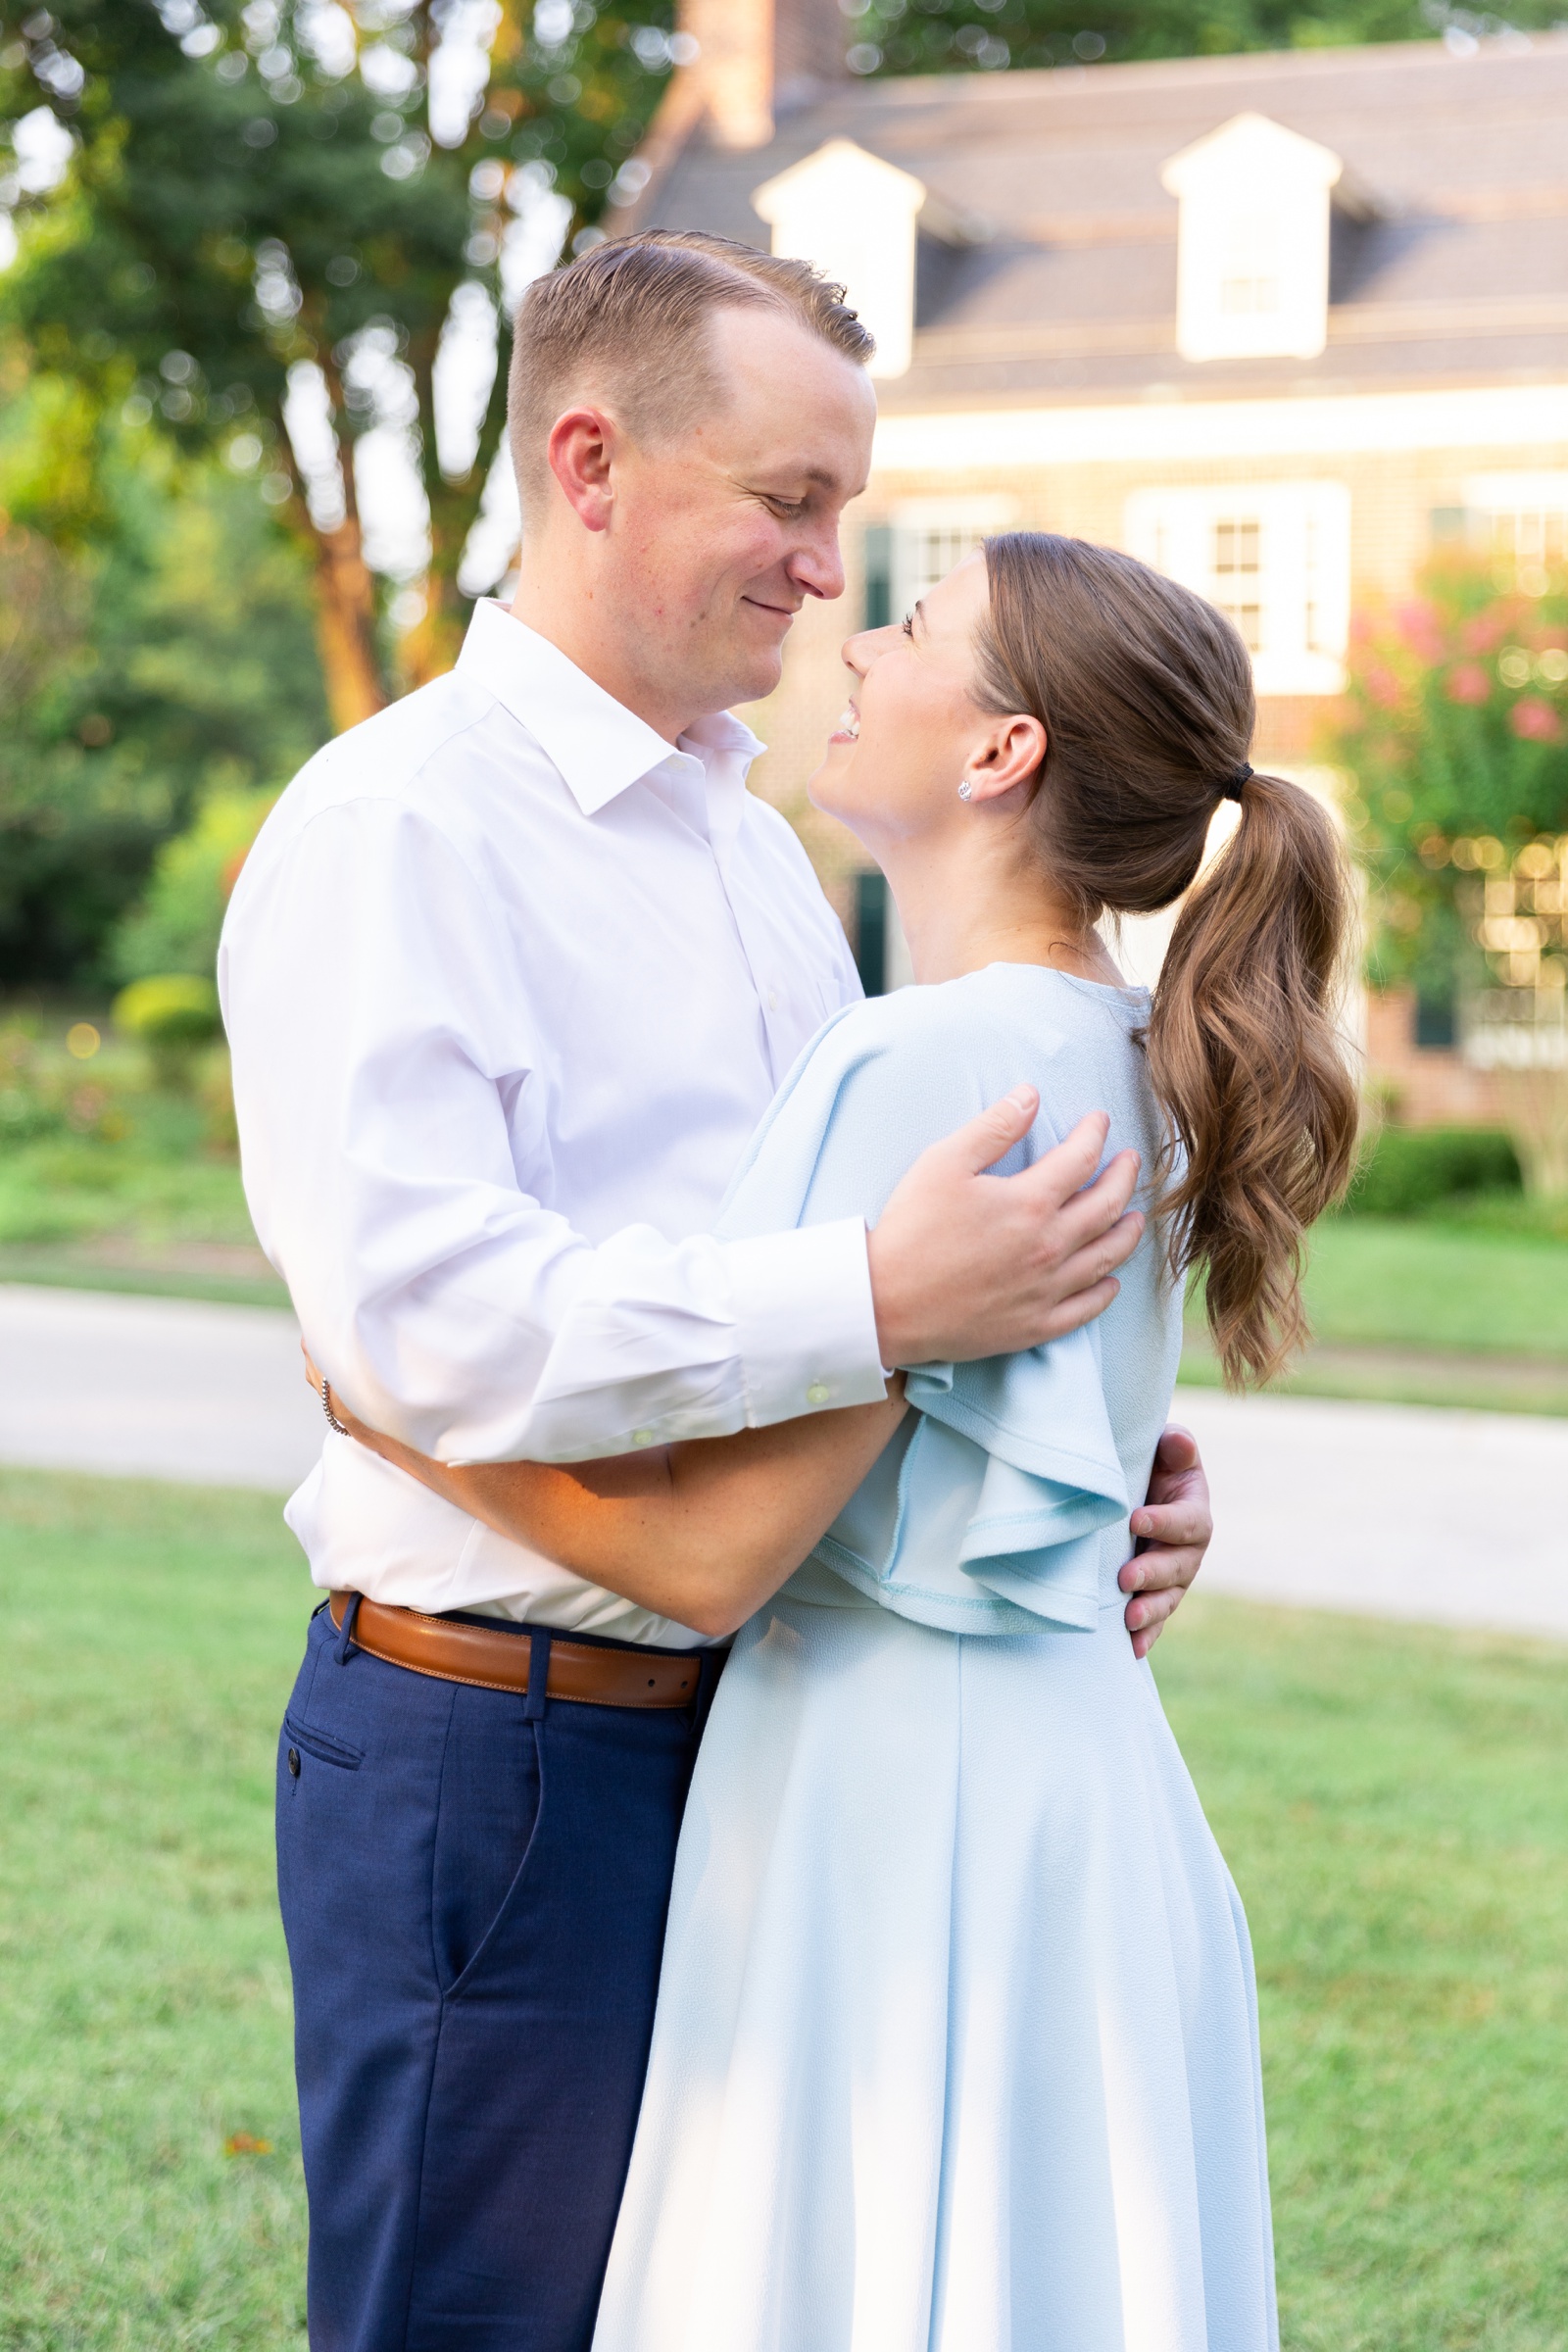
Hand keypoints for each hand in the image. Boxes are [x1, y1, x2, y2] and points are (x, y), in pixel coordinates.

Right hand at [866, 1095, 1143, 1366]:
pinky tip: (1110, 1280)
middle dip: (1124, 1177)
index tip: (1099, 1121)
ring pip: (1106, 1258)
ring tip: (1134, 1217)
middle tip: (1131, 1161)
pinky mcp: (1034, 1326)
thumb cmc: (910, 1230)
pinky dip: (1105, 1291)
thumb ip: (993, 1127)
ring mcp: (1045, 1290)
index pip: (1081, 1158)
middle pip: (1106, 1206)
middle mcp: (1049, 1247)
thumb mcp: (943, 1163)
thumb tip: (1031, 1096)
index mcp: (1029, 1203)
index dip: (1094, 1133)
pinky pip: (1086, 1309)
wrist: (885, 1304)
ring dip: (1126, 1233)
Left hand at [1119, 1424, 1211, 1659]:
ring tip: (1128, 1618)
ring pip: (1168, 1599)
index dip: (1164, 1522)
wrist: (1139, 1494)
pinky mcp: (1155, 1596)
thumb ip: (1175, 1447)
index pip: (1187, 1522)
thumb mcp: (1166, 1452)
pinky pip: (1156, 1620)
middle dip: (1153, 1573)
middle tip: (1125, 1576)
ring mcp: (1174, 1579)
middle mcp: (1189, 1551)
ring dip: (1150, 1610)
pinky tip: (1132, 1648)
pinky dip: (1146, 1635)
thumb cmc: (1153, 1469)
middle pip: (1178, 1567)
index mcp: (1194, 1514)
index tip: (1136, 1520)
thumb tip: (1178, 1440)